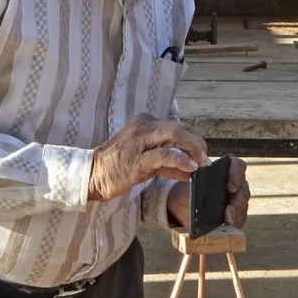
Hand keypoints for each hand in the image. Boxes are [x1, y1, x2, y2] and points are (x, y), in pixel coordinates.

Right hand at [86, 113, 207, 202]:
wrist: (93, 174)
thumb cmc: (119, 167)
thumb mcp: (147, 161)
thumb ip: (168, 162)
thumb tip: (190, 169)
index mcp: (145, 122)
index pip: (178, 125)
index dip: (194, 139)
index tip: (202, 154)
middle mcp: (143, 126)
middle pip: (180, 127)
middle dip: (197, 143)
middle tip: (205, 159)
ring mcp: (139, 141)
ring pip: (175, 134)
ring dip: (193, 149)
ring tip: (201, 163)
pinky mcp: (137, 158)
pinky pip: (165, 155)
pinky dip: (181, 160)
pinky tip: (190, 168)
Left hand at [162, 155, 248, 229]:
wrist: (184, 205)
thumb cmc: (188, 191)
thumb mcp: (188, 187)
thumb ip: (194, 188)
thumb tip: (197, 195)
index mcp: (225, 169)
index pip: (237, 165)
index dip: (236, 174)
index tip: (230, 187)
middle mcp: (235, 181)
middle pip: (242, 189)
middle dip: (236, 202)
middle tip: (228, 212)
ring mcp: (237, 197)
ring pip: (243, 204)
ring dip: (236, 214)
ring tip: (228, 222)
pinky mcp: (237, 212)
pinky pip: (241, 217)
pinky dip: (236, 222)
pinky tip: (229, 226)